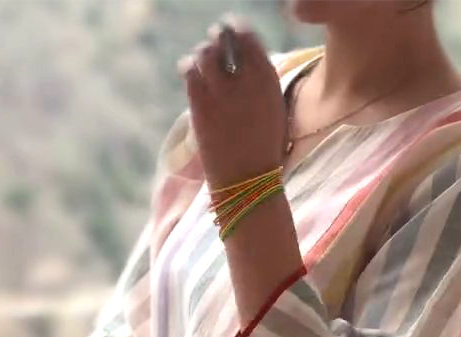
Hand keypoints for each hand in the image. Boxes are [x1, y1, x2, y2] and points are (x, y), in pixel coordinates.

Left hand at [177, 15, 285, 188]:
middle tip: (213, 40)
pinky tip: (188, 69)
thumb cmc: (263, 150)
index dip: (238, 30)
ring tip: (201, 57)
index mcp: (267, 78)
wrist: (247, 182)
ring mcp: (221, 91)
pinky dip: (188, 66)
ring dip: (202, 52)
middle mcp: (245, 79)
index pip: (248, 37)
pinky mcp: (200, 105)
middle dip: (217, 38)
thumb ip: (259, 81)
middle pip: (224, 41)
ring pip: (204, 53)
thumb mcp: (273, 109)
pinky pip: (190, 71)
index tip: (233, 30)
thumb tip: (242, 60)